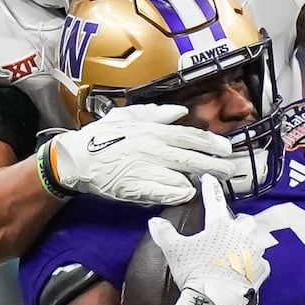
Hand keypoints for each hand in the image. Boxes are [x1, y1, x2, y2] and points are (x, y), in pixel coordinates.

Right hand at [45, 104, 238, 205]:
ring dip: (198, 179)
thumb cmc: (101, 136)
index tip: (227, 149)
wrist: (75, 158)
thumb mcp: (128, 116)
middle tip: (230, 171)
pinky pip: (161, 191)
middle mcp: (153, 148)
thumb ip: (157, 113)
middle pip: (190, 157)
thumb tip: (181, 111)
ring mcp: (145, 168)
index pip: (189, 136)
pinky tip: (188, 193)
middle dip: (213, 164)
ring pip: (179, 174)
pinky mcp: (135, 187)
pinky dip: (176, 193)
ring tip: (213, 183)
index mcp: (153, 131)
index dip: (211, 143)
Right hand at [147, 176, 270, 304]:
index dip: (210, 189)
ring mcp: (255, 252)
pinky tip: (246, 270)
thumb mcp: (174, 250)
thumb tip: (154, 222)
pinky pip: (261, 263)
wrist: (214, 300)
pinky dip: (254, 265)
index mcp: (222, 225)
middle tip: (228, 231)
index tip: (209, 178)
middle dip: (238, 224)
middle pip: (245, 221)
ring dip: (249, 243)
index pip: (214, 202)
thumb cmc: (194, 271)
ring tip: (238, 252)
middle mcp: (243, 234)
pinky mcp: (262, 269)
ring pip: (257, 240)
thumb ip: (165, 233)